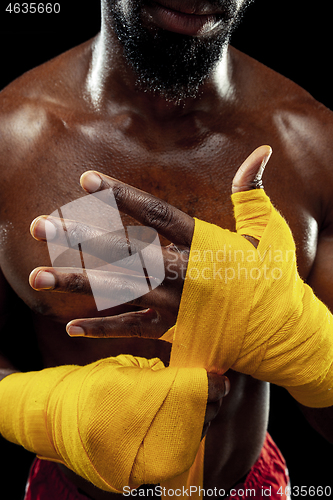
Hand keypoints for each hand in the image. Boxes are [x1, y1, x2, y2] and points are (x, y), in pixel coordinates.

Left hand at [29, 145, 270, 339]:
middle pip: (124, 252)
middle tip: (41, 226)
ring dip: (77, 283)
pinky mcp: (173, 332)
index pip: (155, 213)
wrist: (283, 331)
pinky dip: (102, 330)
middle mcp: (183, 273)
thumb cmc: (275, 278)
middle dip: (81, 238)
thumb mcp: (268, 231)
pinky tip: (70, 327)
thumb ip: (251, 193)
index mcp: (204, 244)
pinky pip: (132, 331)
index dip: (120, 196)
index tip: (86, 180)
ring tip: (38, 275)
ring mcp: (175, 305)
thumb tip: (259, 151)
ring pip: (119, 291)